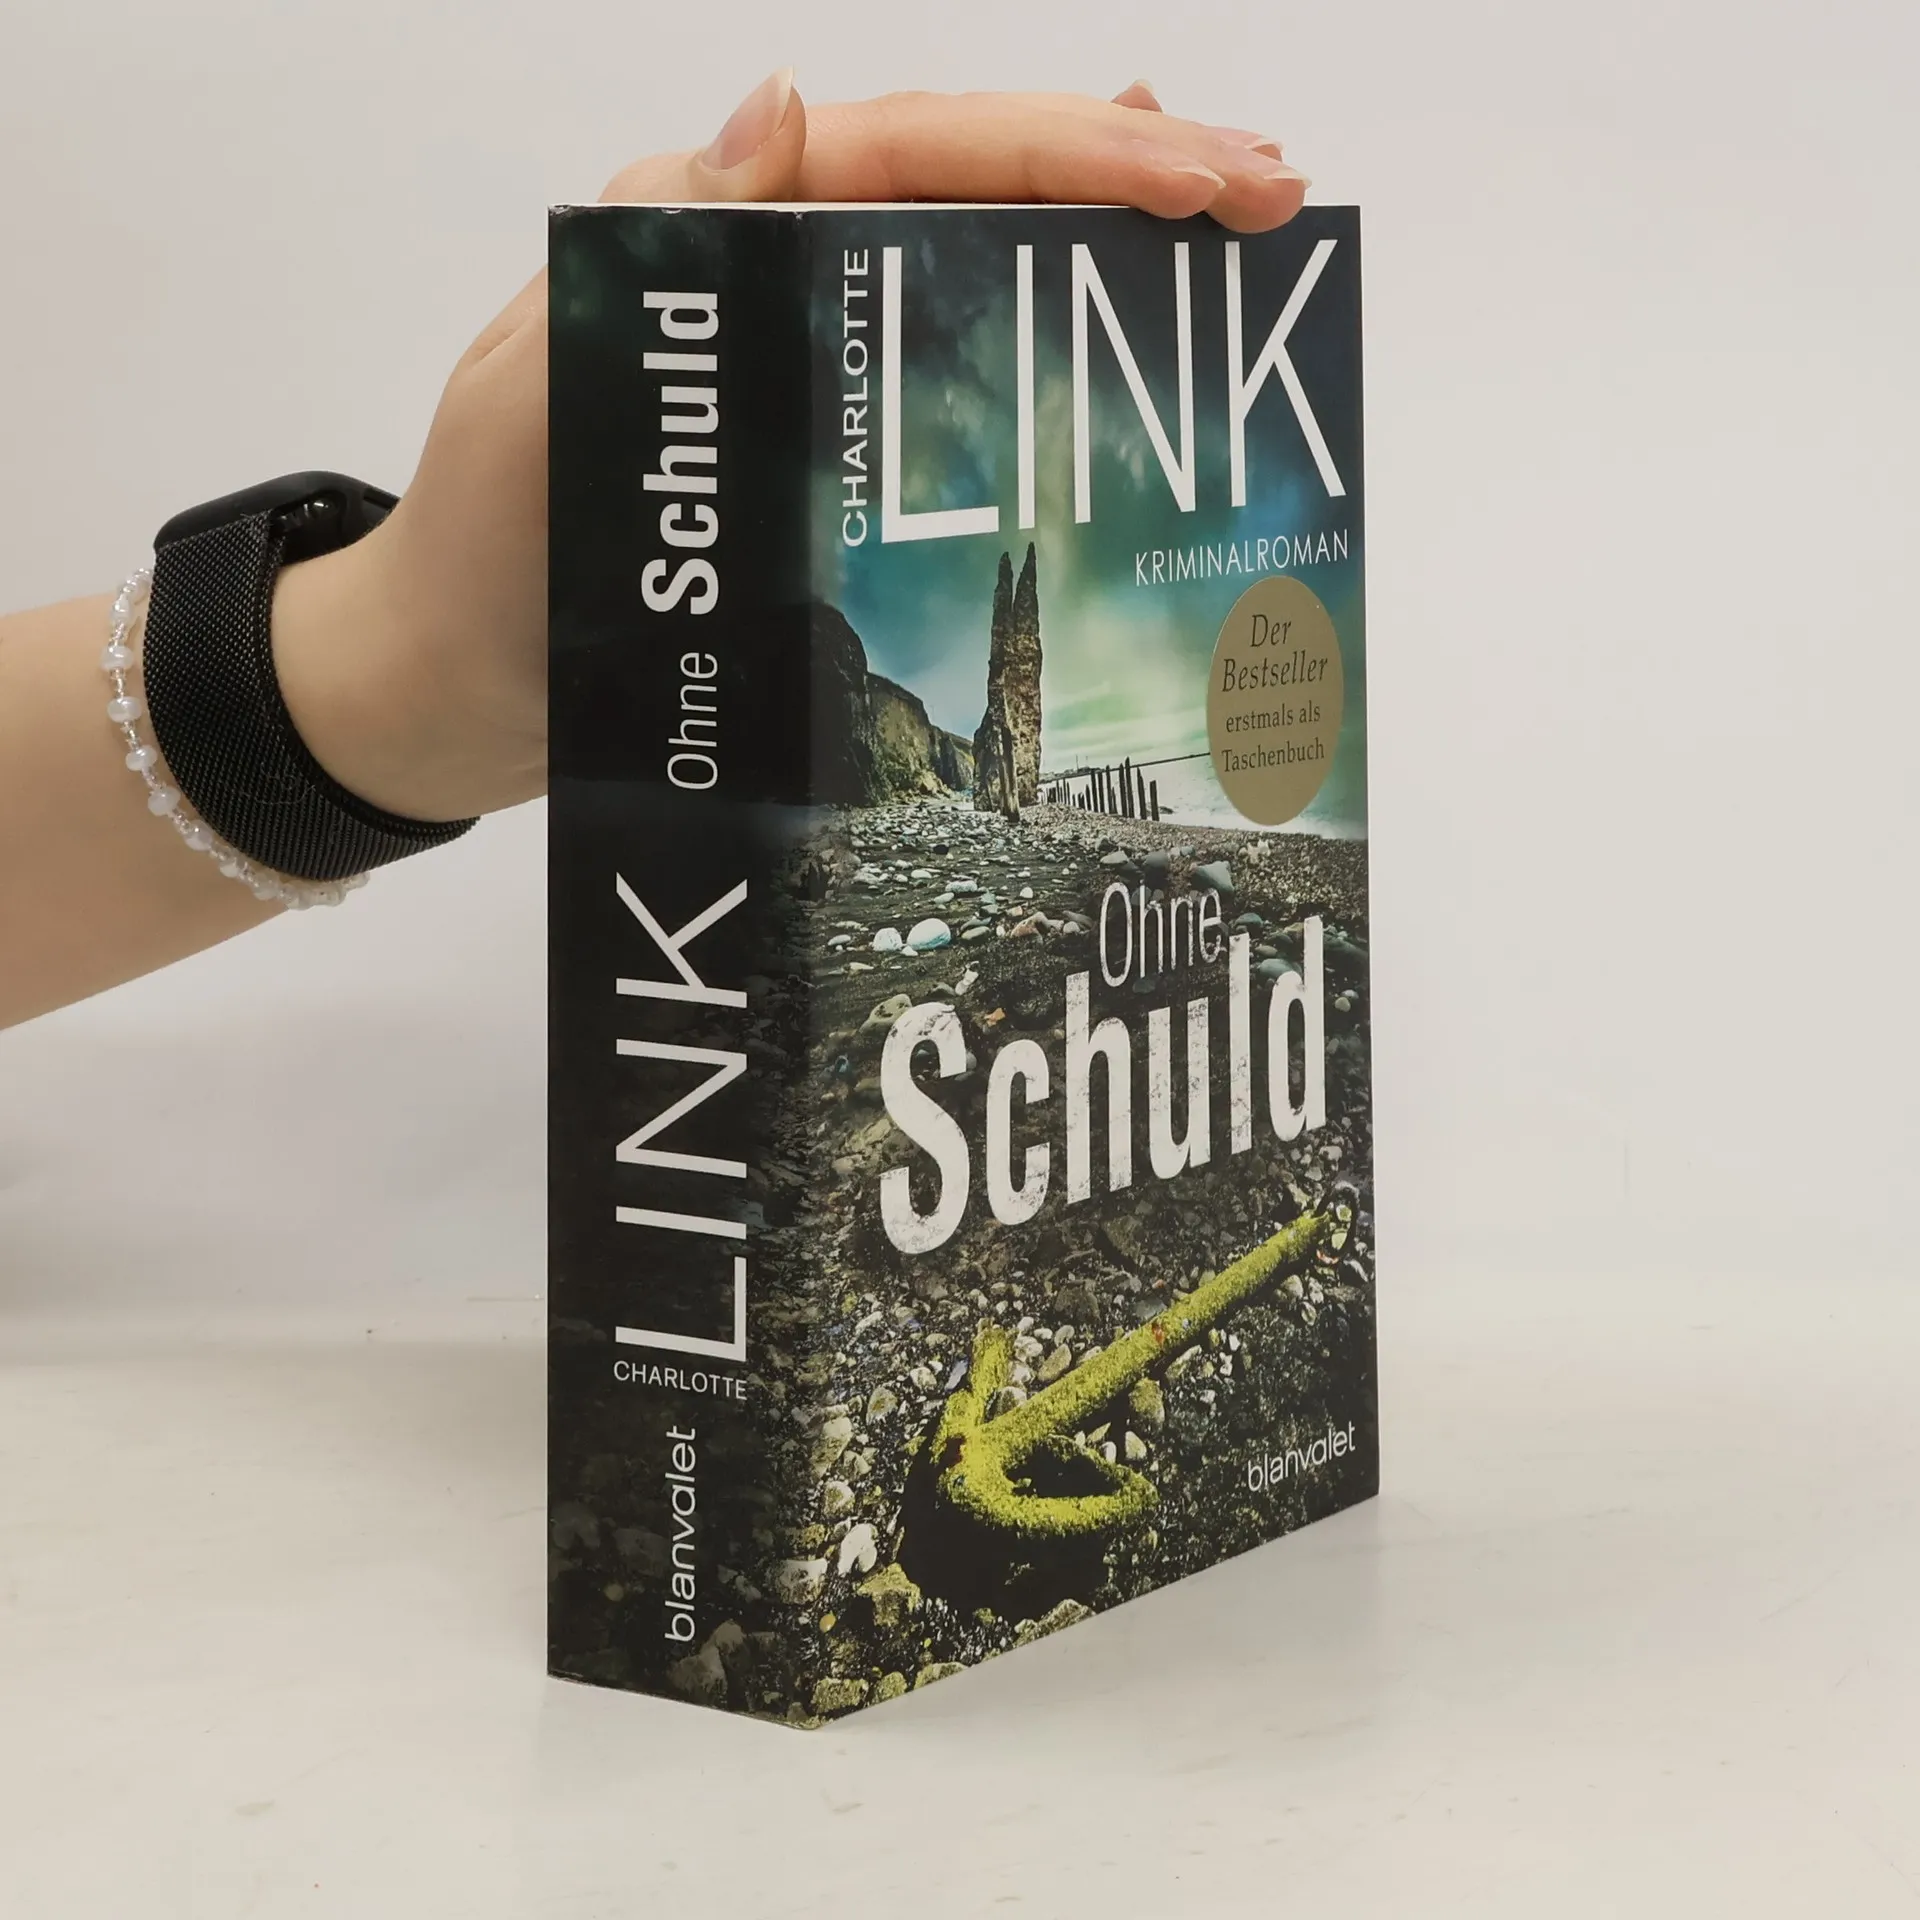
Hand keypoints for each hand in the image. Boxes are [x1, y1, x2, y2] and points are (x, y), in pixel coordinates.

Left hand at [272, 77, 1309, 823]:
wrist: (451, 689)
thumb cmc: (480, 549)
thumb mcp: (543, 389)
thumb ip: (660, 257)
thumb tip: (786, 105)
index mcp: (706, 229)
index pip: (907, 152)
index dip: (1058, 151)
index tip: (1197, 167)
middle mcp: (766, 276)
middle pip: (963, 191)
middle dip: (1121, 177)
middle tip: (1268, 192)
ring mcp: (799, 364)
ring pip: (967, 271)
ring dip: (1096, 245)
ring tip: (1223, 232)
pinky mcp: (813, 454)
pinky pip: (940, 380)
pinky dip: (1031, 353)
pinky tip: (1105, 345)